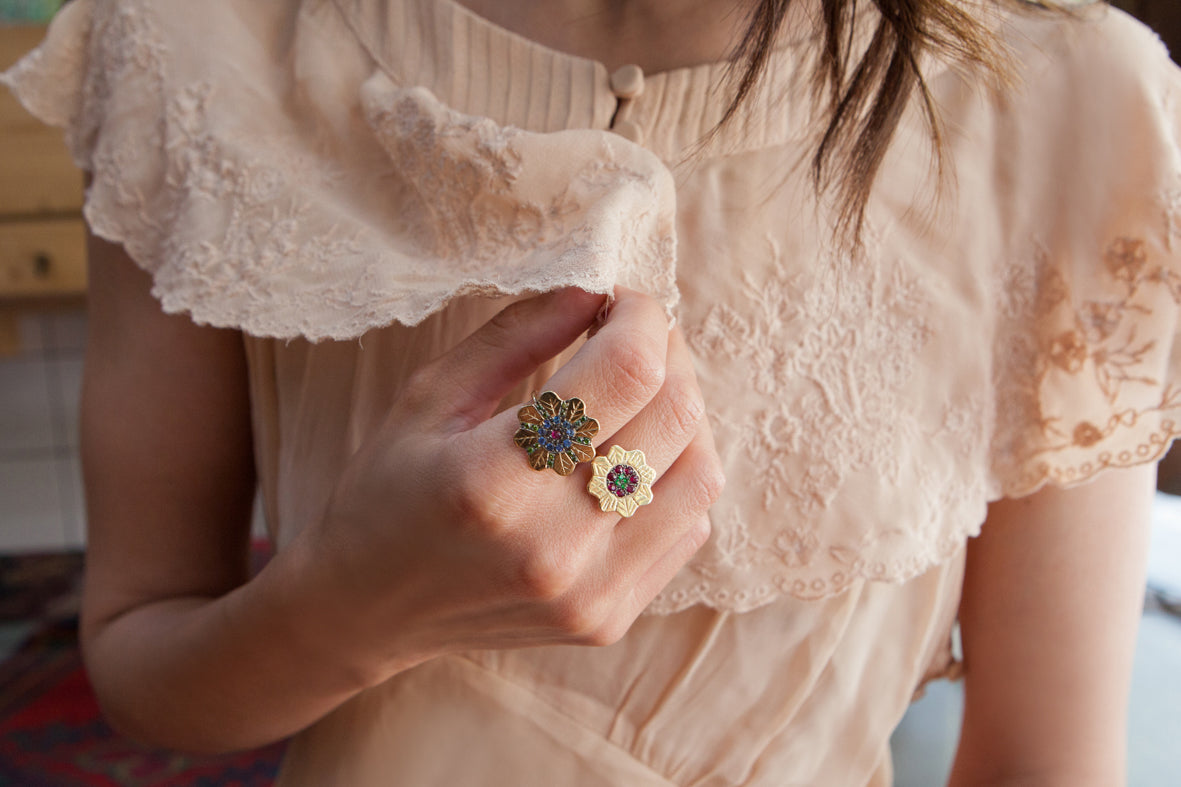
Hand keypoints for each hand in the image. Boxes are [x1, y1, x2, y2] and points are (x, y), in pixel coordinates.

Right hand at [297, 287, 723, 682]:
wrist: (367, 611)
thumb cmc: (387, 492)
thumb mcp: (430, 396)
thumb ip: (516, 335)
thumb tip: (594, 289)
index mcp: (493, 479)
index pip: (626, 371)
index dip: (640, 317)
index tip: (620, 300)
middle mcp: (552, 544)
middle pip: (674, 416)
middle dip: (668, 353)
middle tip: (634, 334)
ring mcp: (589, 591)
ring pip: (700, 473)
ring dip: (684, 413)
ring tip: (641, 391)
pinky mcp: (608, 619)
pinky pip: (689, 526)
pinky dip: (676, 474)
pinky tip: (633, 455)